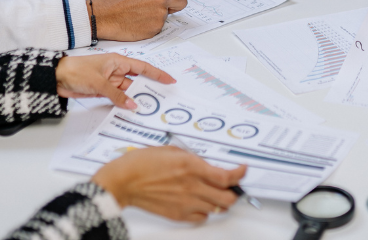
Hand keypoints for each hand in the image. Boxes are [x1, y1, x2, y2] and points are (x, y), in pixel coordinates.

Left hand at [55, 53, 173, 108]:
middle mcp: (117, 71)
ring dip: (136, 99)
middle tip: (162, 99)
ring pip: (128, 91)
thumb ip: (116, 95)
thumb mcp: (99, 83)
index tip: (169, 80)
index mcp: (118, 61)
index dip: (157, 74)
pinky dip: (124, 104)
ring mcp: (110, 82)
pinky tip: (131, 110)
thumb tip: (132, 105)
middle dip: (149, 89)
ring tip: (149, 108)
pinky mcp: (103, 91)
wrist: (57, 77)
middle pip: (137, 81)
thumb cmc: (77, 71)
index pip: (143, 68)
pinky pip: (118, 98)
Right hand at [92, 0, 188, 40]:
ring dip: (161, 14)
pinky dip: (153, 24)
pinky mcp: (157, 27)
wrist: (106, 16)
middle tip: (166, 6)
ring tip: (143, 13)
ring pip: (169, 15)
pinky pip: (160, 25)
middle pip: (183, 2)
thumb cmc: (119, 1)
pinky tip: (140, 21)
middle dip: (176, 4)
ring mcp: (160, 14)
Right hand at [92, 147, 246, 221]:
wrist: (125, 181)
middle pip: (227, 198)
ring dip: (221, 201)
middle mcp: (192, 186)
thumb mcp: (173, 150)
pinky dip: (206, 211)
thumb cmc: (142, 163)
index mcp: (191, 166)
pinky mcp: (177, 215)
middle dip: (235, 191)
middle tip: (234, 185)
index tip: (243, 170)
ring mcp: (185, 203)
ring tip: (217, 192)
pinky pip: (202, 218)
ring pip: (217, 209)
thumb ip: (193, 158)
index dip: (240, 174)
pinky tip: (202, 202)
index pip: (226, 177)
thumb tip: (205, 164)